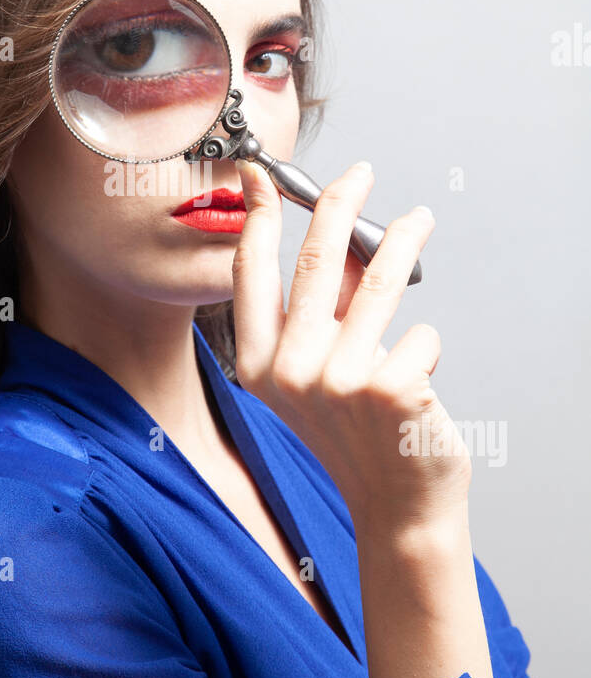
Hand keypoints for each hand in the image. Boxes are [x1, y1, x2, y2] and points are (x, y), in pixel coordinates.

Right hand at [233, 160, 470, 534]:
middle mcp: (289, 371)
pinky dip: (425, 346)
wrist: (396, 505)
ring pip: (379, 281)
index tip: (263, 176)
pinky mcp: (388, 386)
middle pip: (316, 260)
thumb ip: (328, 310)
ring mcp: (338, 380)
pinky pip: (419, 333)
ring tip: (419, 220)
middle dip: (340, 203)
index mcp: (259, 365)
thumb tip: (347, 239)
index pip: (252, 271)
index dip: (259, 216)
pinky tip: (420, 379)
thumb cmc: (357, 435)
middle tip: (360, 173)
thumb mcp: (322, 371)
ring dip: (403, 240)